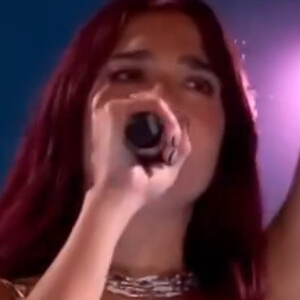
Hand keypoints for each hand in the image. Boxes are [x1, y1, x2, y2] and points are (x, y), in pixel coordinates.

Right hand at [84, 90, 190, 206]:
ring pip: (156, 102)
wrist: (120, 197)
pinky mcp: (114, 110)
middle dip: (173, 124)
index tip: (175, 149)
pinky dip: (167, 116)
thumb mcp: (168, 166)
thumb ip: (179, 145)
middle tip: (175, 146)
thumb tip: (185, 123)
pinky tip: (172, 133)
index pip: (156, 114)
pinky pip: (152, 102)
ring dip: (172, 121)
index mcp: (125, 128)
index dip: (173, 127)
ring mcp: (114, 111)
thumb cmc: (140, 188)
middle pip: (157, 106)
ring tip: (173, 143)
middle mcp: (119, 117)